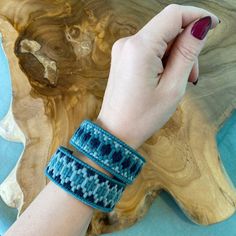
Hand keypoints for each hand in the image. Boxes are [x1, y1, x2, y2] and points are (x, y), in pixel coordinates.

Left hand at [96, 4, 219, 148]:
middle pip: (167, 28)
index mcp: (139, 48)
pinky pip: (149, 49)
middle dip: (185, 46)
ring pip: (159, 40)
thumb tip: (200, 26)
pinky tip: (166, 77)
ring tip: (179, 81)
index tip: (212, 25)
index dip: (196, 16)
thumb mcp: (172, 87)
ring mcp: (123, 50)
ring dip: (175, 55)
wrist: (116, 131)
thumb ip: (187, 53)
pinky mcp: (123, 58)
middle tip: (192, 74)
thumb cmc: (142, 116)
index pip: (173, 14)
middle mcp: (127, 43)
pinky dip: (162, 59)